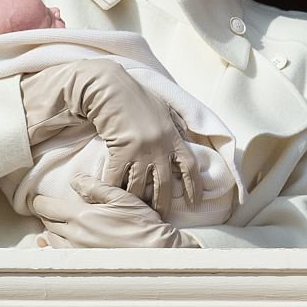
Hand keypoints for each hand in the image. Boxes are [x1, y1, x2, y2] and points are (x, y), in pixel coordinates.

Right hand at [21, 59, 201, 214]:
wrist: (112, 90)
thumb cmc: (137, 97)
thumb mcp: (164, 110)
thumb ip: (176, 126)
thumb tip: (185, 136)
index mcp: (174, 138)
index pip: (190, 168)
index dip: (194, 187)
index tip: (196, 203)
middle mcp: (160, 148)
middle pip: (164, 185)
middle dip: (162, 204)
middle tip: (159, 217)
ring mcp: (141, 152)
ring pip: (139, 187)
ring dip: (136, 202)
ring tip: (134, 211)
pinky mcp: (121, 153)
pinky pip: (117, 180)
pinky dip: (114, 190)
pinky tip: (111, 198)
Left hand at [33, 174, 195, 247]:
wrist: (155, 250)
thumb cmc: (141, 222)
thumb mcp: (121, 196)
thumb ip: (95, 187)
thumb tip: (75, 179)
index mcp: (81, 216)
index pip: (46, 207)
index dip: (39, 200)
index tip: (38, 197)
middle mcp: (74, 235)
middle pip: (48, 222)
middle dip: (47, 213)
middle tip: (50, 206)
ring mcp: (78, 251)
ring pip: (52, 239)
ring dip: (51, 229)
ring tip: (55, 222)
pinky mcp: (84, 262)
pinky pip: (58, 254)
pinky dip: (52, 247)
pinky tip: (50, 243)